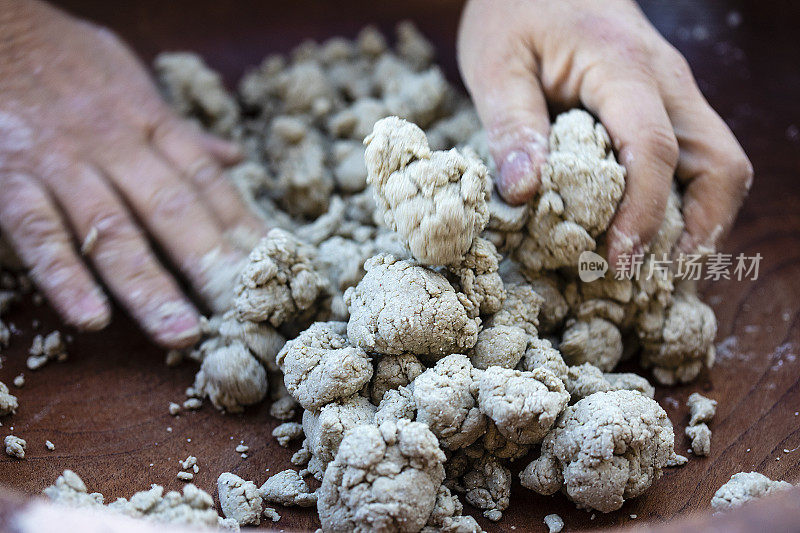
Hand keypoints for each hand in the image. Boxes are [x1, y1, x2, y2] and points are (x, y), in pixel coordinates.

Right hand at [0, 1, 264, 346]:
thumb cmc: (68, 59)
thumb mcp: (134, 81)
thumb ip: (180, 130)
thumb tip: (232, 158)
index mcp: (152, 123)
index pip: (209, 183)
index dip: (245, 226)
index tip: (276, 267)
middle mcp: (116, 146)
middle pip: (174, 211)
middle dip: (212, 265)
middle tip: (244, 314)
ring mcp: (64, 164)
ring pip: (115, 230)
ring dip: (150, 287)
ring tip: (181, 333)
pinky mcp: (11, 178)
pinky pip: (40, 233)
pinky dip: (65, 277)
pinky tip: (91, 319)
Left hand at [457, 0, 752, 264]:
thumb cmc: (516, 12)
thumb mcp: (496, 64)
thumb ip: (512, 126)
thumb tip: (525, 194)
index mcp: (623, 66)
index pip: (654, 148)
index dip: (644, 213)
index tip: (617, 260)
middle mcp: (667, 80)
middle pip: (720, 163)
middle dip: (697, 229)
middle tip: (648, 277)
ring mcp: (675, 92)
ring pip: (720, 164)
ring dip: (699, 220)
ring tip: (653, 266)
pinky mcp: (666, 104)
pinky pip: (697, 159)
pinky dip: (684, 201)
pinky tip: (650, 231)